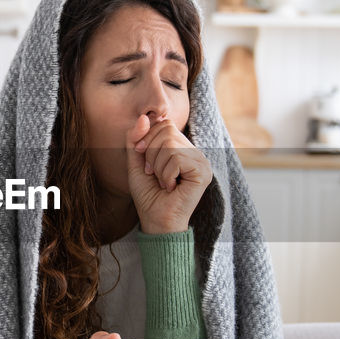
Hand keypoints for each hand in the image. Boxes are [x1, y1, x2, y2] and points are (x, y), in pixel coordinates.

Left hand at [125, 114, 212, 234]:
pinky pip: (177, 158)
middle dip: (151, 153)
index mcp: (182, 147)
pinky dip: (166, 174)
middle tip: (153, 173)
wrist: (156, 222)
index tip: (142, 157)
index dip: (147, 137)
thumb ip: (136, 139)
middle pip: (167, 130)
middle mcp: (194, 151)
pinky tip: (171, 187)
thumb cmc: (148, 196)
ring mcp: (202, 161)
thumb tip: (145, 116)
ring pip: (171, 144)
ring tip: (163, 182)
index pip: (164, 123)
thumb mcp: (136, 163)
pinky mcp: (203, 171)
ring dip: (158, 166)